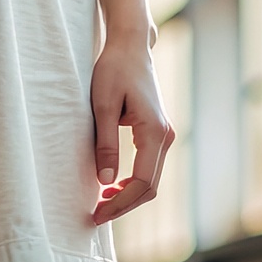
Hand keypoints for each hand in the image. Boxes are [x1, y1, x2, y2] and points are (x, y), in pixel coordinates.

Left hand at [88, 30, 173, 225]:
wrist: (130, 46)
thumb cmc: (114, 70)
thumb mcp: (102, 106)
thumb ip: (105, 144)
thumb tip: (106, 181)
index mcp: (153, 132)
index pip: (141, 183)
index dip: (119, 204)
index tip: (96, 214)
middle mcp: (165, 136)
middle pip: (150, 187)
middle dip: (124, 205)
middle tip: (95, 216)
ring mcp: (164, 135)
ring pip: (151, 179)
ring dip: (128, 196)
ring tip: (101, 204)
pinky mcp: (157, 132)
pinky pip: (149, 167)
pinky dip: (132, 182)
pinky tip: (112, 186)